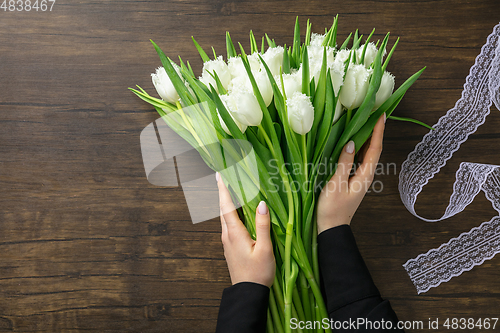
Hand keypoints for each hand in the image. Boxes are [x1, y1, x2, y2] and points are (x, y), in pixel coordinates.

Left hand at [216, 173, 275, 287]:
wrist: (248, 293)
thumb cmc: (258, 272)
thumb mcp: (265, 248)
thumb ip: (263, 225)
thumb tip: (261, 203)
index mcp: (234, 233)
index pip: (226, 206)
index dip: (223, 189)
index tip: (219, 175)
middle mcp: (227, 235)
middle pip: (224, 209)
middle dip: (225, 193)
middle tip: (227, 177)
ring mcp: (227, 242)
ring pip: (226, 218)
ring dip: (228, 203)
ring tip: (233, 191)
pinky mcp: (231, 248)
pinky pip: (229, 225)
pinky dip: (232, 214)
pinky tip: (240, 213)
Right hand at [317, 114, 385, 233]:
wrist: (332, 227)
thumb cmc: (332, 208)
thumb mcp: (336, 183)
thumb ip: (344, 162)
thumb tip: (352, 142)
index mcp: (364, 175)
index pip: (375, 148)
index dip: (378, 131)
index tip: (381, 114)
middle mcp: (366, 174)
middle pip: (373, 149)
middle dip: (375, 131)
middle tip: (374, 113)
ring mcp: (359, 177)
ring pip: (366, 154)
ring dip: (367, 138)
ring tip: (365, 122)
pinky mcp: (352, 179)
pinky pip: (359, 159)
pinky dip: (359, 148)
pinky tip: (353, 142)